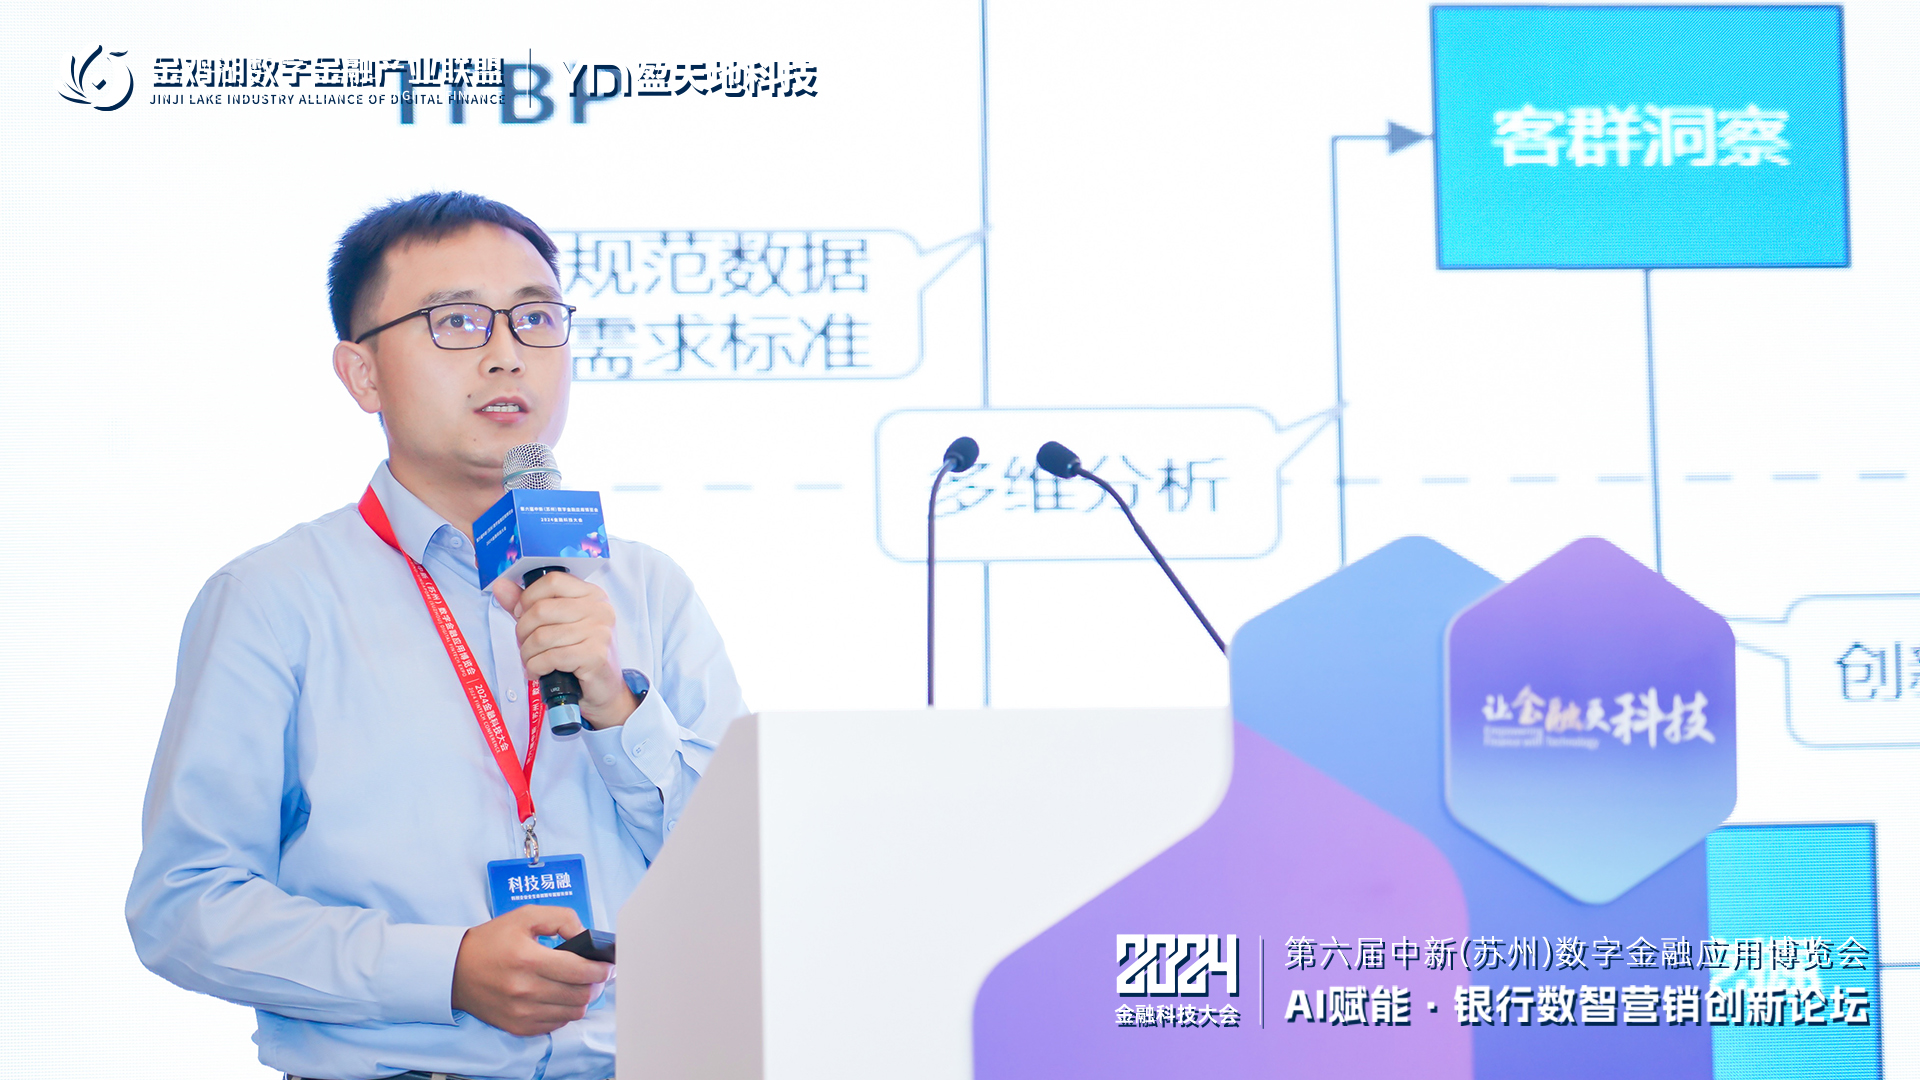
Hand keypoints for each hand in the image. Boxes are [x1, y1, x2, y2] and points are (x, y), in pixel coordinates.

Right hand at [451, 905, 611, 1035]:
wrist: (455, 971)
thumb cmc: (492, 941)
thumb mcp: (525, 916)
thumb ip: (562, 919)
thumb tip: (586, 935)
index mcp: (528, 959)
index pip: (580, 971)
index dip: (601, 968)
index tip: (608, 964)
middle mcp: (525, 989)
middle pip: (581, 994)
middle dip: (596, 983)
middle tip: (597, 974)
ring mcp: (521, 1012)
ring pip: (573, 1012)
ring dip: (583, 998)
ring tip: (580, 984)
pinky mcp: (518, 1026)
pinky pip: (556, 1024)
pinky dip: (565, 1011)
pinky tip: (560, 996)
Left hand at [491, 572, 637, 728]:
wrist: (604, 690)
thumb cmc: (579, 655)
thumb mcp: (556, 624)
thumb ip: (528, 604)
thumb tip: (500, 586)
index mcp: (591, 594)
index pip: (552, 581)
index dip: (528, 597)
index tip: (521, 614)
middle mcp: (599, 609)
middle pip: (542, 609)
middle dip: (523, 631)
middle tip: (525, 645)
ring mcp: (599, 632)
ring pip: (542, 636)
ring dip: (527, 654)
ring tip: (531, 662)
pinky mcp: (595, 656)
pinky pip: (551, 657)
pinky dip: (536, 668)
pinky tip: (538, 672)